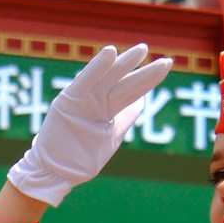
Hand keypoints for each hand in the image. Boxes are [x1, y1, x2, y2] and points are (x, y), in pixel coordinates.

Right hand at [5, 41, 175, 207]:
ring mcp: (84, 101)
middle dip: (146, 73)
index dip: (149, 80)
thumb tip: (141, 101)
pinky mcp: (69, 101)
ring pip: (109, 79)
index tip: (166, 66)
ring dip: (125, 64)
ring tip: (142, 50)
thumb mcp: (110, 137)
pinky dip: (97, 67)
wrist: (55, 172)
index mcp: (108, 110)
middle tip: (168, 62)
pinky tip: (111, 53)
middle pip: (126, 84)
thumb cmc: (81, 158)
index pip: (133, 92)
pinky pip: (85, 81)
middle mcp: (98, 102)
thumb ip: (124, 119)